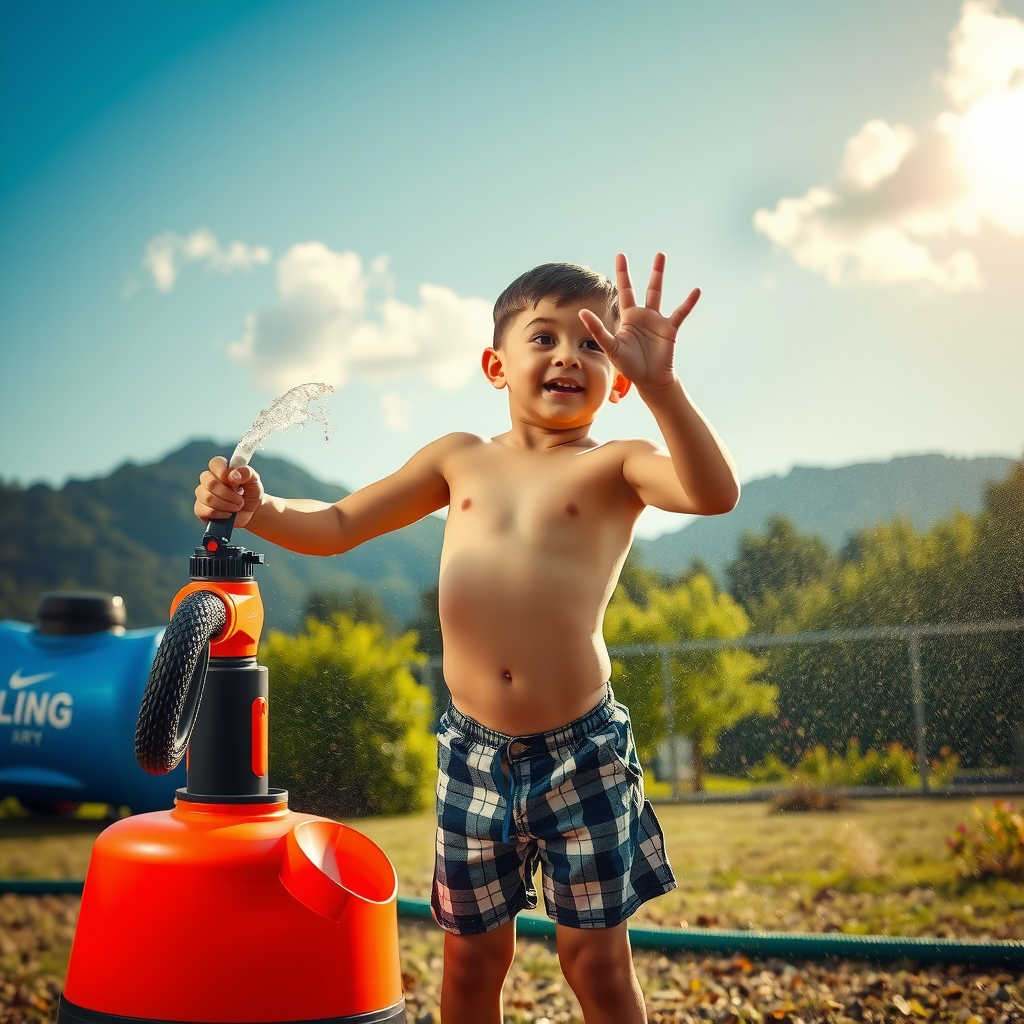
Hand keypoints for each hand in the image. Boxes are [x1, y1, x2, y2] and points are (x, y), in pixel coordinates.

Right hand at [194, 457, 263, 528]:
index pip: (215, 463)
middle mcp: (208, 480)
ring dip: (226, 504)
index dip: (223, 472)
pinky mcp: (200, 509)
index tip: (235, 481)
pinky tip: (228, 514)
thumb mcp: (254, 481)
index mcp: (221, 469)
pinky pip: (205, 510)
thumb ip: (247, 473)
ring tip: (237, 507)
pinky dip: (221, 514)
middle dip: (228, 494)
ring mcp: (202, 494)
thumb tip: (233, 474)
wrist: (252, 512)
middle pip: (210, 482)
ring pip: (208, 498)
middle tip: (240, 499)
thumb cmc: (251, 493)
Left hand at [579, 252, 698, 392]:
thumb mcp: (611, 347)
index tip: (621, 256)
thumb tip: (582, 313)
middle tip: (660, 253)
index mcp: (629, 317)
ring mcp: (658, 321)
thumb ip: (598, 330)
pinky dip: (688, 302)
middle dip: (654, 271)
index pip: (625, 291)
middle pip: (647, 288)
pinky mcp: (670, 329)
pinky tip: (696, 291)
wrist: (649, 380)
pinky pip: (680, 313)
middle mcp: (644, 315)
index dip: (623, 274)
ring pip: (658, 294)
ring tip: (663, 258)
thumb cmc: (629, 365)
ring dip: (659, 276)